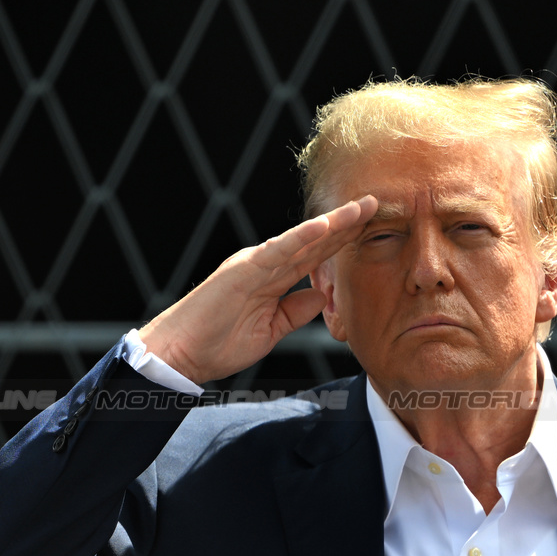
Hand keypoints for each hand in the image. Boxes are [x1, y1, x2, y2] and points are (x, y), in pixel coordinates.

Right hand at [138, 196, 376, 383]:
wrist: (180, 353)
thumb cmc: (218, 343)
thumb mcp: (271, 329)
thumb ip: (295, 310)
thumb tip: (322, 297)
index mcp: (273, 277)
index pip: (315, 255)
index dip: (343, 241)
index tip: (371, 227)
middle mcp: (266, 263)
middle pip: (314, 240)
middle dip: (347, 223)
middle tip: (376, 202)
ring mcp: (255, 263)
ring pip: (302, 238)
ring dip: (333, 222)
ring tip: (361, 207)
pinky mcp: (243, 269)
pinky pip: (278, 250)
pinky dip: (302, 236)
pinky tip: (325, 225)